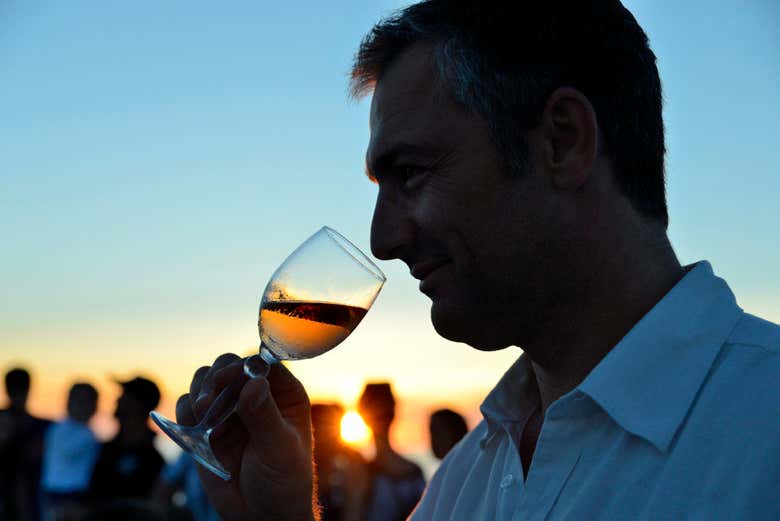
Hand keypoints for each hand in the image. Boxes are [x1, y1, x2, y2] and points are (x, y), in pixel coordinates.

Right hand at [176, 353, 315, 520]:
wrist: (262, 515)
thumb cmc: (284, 482)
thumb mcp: (279, 450)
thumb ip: (265, 417)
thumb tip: (253, 383)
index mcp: (284, 394)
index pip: (262, 363)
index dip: (244, 366)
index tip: (228, 379)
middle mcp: (256, 395)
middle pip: (230, 366)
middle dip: (216, 378)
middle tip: (207, 400)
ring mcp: (230, 409)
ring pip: (206, 380)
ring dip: (199, 391)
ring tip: (203, 414)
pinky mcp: (207, 426)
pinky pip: (188, 405)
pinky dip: (186, 410)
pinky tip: (198, 427)